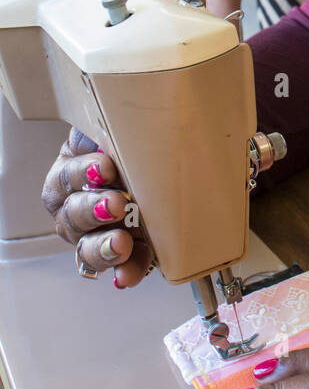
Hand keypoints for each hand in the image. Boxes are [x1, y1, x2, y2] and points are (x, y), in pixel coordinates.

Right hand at [41, 127, 151, 286]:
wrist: (160, 171)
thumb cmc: (131, 149)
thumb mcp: (115, 132)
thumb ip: (108, 128)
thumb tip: (113, 112)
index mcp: (70, 174)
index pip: (68, 176)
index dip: (83, 174)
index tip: (107, 168)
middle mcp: (73, 208)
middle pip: (73, 214)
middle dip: (93, 210)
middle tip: (117, 204)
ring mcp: (92, 236)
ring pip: (87, 247)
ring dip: (105, 247)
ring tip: (122, 244)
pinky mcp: (117, 255)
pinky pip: (117, 267)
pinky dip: (126, 271)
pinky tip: (128, 276)